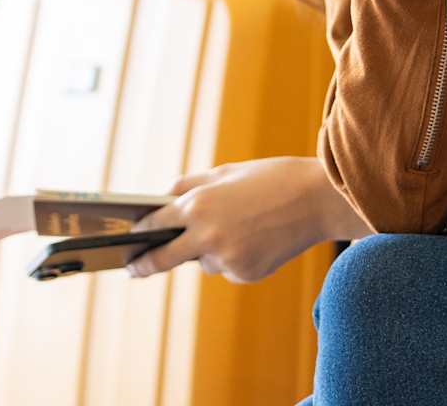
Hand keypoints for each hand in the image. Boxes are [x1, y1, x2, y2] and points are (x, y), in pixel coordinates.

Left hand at [123, 157, 352, 282]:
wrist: (318, 199)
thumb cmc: (273, 178)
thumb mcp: (227, 171)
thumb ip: (192, 185)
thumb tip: (165, 197)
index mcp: (198, 204)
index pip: (154, 224)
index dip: (139, 232)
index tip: (129, 239)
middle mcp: (206, 235)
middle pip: (163, 258)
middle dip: (144, 264)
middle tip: (133, 267)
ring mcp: (226, 259)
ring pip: (205, 260)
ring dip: (211, 248)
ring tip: (244, 224)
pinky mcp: (245, 274)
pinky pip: (230, 268)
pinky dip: (236, 256)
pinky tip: (258, 237)